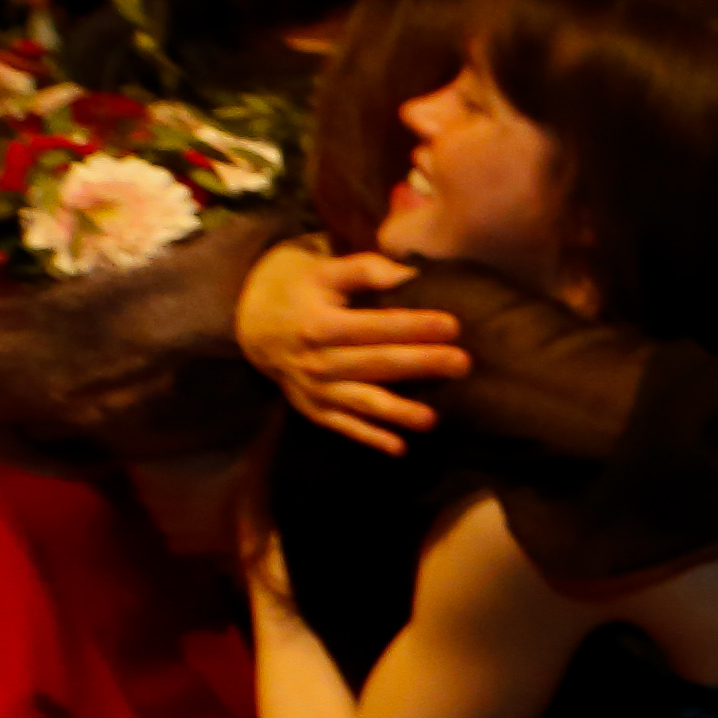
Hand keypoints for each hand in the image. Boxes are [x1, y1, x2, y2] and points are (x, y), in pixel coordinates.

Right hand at [239, 239, 468, 452]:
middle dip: (420, 364)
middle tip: (462, 364)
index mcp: (318, 323)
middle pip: (375, 364)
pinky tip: (400, 448)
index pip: (373, 326)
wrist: (255, 324)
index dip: (412, 325)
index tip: (453, 325)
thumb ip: (364, 269)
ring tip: (433, 419)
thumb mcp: (324, 271)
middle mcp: (315, 359)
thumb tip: (408, 273)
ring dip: (397, 412)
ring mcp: (313, 388)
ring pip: (361, 402)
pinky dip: (370, 438)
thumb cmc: (303, 291)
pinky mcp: (313, 409)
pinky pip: (343, 426)